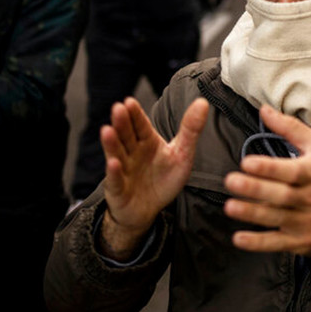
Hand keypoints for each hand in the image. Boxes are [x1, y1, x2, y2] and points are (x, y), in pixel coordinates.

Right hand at [99, 97, 209, 260]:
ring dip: (111, 143)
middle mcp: (132, 152)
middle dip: (122, 122)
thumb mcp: (182, 154)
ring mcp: (123, 169)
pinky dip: (113, 172)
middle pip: (126, 135)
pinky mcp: (118, 189)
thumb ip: (190, 129)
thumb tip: (203, 102)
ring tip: (107, 130)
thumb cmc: (164, 178)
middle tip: (118, 108)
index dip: (135, 114)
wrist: (148, 209)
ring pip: (116, 153)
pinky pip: (115, 180)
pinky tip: (113, 163)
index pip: (140, 124)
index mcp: (147, 141)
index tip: (130, 101)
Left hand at [223, 105, 310, 274]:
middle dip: (255, 189)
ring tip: (230, 206)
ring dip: (251, 214)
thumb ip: (290, 128)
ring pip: (275, 218)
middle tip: (231, 181)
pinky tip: (239, 239)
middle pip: (280, 195)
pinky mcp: (299, 242)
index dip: (268, 167)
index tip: (247, 162)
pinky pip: (275, 244)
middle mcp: (309, 198)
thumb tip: (264, 110)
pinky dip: (257, 243)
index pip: (290, 170)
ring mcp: (304, 222)